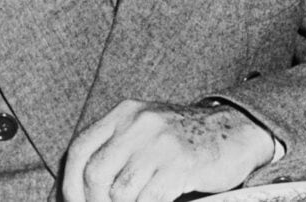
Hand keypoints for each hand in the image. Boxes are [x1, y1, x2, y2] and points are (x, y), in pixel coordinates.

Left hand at [61, 99, 275, 201]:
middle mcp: (140, 122)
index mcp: (126, 113)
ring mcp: (161, 142)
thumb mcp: (145, 133)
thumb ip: (115, 152)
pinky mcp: (181, 164)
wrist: (235, 132)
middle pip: (95, 174)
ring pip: (119, 192)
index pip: (80, 150)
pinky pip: (148, 200)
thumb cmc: (184, 141)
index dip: (70, 187)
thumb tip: (78, 191)